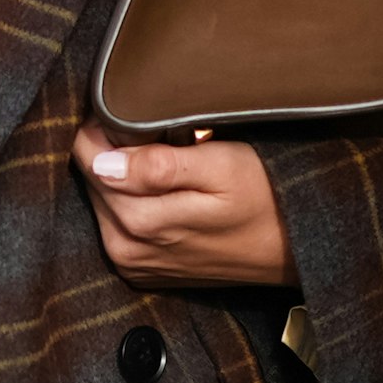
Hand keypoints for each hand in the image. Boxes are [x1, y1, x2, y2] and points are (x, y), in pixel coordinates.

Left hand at [73, 121, 294, 288]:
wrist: (294, 250)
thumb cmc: (264, 198)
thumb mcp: (221, 168)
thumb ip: (159, 166)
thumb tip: (103, 162)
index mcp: (138, 220)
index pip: (88, 158)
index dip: (105, 126)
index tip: (137, 114)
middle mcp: (125, 247)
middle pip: (93, 179)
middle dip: (116, 151)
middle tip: (161, 136)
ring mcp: (133, 262)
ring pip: (103, 200)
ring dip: (124, 176)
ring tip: (168, 162)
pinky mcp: (143, 268)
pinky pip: (118, 223)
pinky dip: (133, 201)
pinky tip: (168, 192)